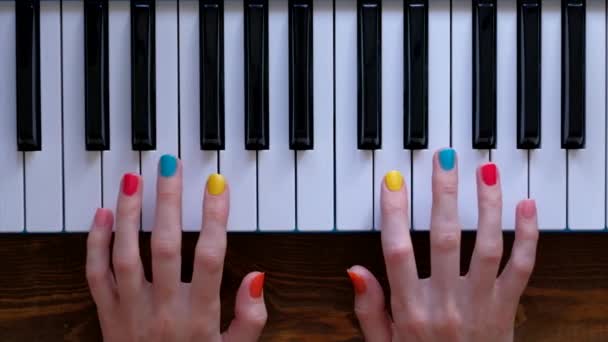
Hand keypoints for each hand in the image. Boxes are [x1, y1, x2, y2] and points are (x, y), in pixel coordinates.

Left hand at [86, 155, 266, 341]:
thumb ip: (250, 318)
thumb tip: (257, 276)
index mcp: (198, 317)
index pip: (210, 258)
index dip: (215, 218)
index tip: (218, 185)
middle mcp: (162, 309)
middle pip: (165, 246)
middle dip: (168, 201)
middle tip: (170, 165)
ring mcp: (130, 310)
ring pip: (126, 254)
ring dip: (128, 214)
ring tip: (132, 178)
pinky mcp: (106, 314)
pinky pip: (95, 275)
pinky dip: (94, 243)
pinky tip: (101, 215)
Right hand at [348, 148, 538, 341]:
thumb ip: (368, 308)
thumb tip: (355, 271)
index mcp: (412, 310)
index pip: (398, 252)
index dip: (394, 214)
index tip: (392, 181)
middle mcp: (447, 304)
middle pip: (446, 239)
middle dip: (444, 194)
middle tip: (444, 158)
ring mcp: (480, 304)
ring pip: (487, 247)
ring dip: (488, 206)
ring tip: (485, 171)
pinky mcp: (507, 308)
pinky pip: (521, 269)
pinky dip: (527, 237)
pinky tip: (526, 207)